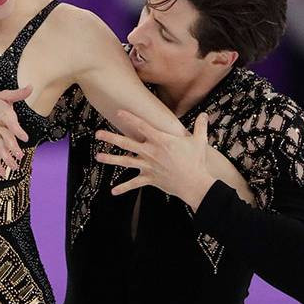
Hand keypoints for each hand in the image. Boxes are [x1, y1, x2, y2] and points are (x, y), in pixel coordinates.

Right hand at [0, 86, 31, 172]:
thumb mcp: (2, 95)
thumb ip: (18, 94)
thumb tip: (31, 86)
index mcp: (2, 116)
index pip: (10, 123)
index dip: (17, 130)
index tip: (25, 138)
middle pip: (4, 138)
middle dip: (12, 147)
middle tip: (19, 156)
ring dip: (6, 159)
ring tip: (14, 168)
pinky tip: (2, 173)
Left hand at [96, 110, 215, 210]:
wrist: (195, 184)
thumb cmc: (196, 162)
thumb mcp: (199, 142)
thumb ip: (200, 127)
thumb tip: (205, 115)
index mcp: (160, 141)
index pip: (141, 126)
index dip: (129, 117)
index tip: (118, 112)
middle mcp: (150, 152)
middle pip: (126, 143)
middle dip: (110, 137)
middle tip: (97, 133)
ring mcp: (147, 166)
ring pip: (125, 162)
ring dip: (110, 159)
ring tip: (97, 156)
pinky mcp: (149, 179)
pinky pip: (133, 184)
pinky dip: (123, 188)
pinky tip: (113, 191)